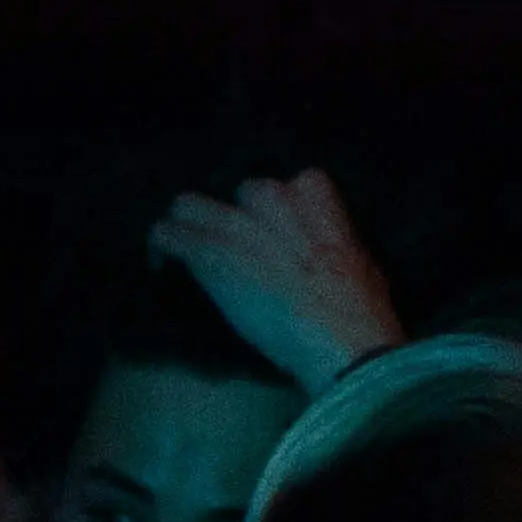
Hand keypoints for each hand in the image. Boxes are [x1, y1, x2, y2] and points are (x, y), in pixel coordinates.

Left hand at [148, 169, 402, 394]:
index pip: (290, 184)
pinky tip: (160, 265)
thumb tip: (324, 253)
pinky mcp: (208, 253)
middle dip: (233, 215)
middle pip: (237, 191)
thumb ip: (331, 244)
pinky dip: (161, 247)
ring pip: (190, 205)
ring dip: (186, 225)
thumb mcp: (358, 263)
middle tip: (228, 244)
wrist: (340, 338)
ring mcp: (237, 225)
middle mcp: (273, 200)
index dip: (276, 211)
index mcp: (316, 198)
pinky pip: (167, 235)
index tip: (271, 232)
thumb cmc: (360, 312)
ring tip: (181, 249)